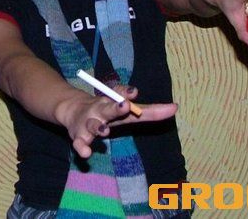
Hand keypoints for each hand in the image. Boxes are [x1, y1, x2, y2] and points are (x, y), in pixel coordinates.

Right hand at [56, 85, 176, 157]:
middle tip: (125, 105)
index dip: (132, 96)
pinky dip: (82, 147)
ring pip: (94, 125)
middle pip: (109, 108)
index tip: (141, 94)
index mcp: (114, 103)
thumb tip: (174, 107)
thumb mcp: (123, 107)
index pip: (126, 98)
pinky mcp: (78, 135)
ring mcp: (89, 122)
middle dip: (116, 107)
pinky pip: (79, 143)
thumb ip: (147, 109)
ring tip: (104, 131)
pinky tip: (87, 153)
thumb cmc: (105, 109)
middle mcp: (102, 110)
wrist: (72, 109)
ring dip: (99, 127)